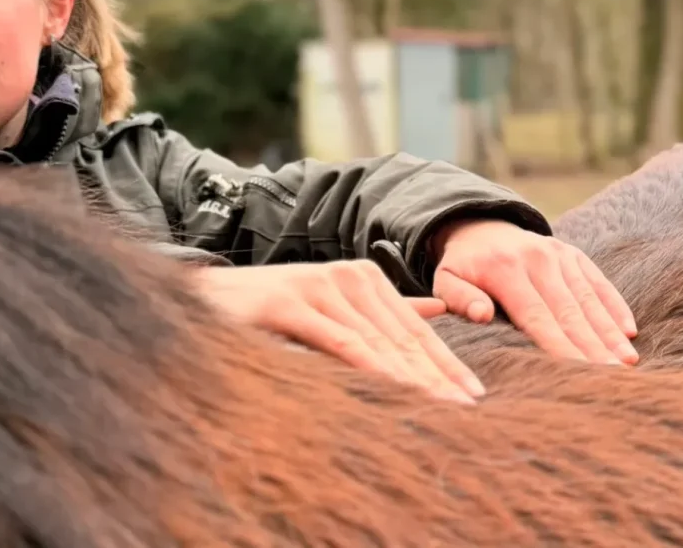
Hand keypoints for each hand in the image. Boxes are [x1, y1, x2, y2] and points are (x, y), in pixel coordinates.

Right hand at [193, 261, 483, 403]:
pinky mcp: (291, 303)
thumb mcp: (337, 307)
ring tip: (442, 404)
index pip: (415, 328)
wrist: (209, 298)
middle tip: (470, 405)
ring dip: (413, 376)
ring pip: (377, 342)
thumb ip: (386, 311)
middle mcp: (350, 277)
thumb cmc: (274, 310)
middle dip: (439, 373)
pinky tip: (396, 386)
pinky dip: (371, 365)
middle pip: (404, 336)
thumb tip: (439, 309)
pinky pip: (341, 342)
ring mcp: (322, 287)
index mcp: (365, 278)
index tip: (474, 393)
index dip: (446, 362)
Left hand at [431, 220, 637, 364]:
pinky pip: (598, 281)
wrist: (481, 227)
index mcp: (505, 269)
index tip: (578, 372)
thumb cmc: (463, 267)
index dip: (559, 345)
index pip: (536, 315)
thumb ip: (460, 298)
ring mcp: (559, 254)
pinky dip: (615, 306)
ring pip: (588, 298)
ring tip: (628, 361)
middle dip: (593, 345)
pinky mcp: (573, 254)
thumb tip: (482, 315)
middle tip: (614, 376)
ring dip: (610, 331)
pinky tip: (629, 331)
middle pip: (570, 310)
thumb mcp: (446, 279)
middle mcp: (538, 258)